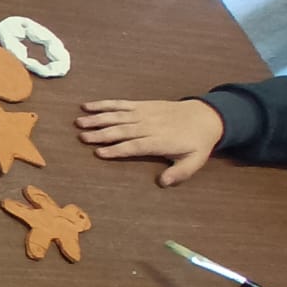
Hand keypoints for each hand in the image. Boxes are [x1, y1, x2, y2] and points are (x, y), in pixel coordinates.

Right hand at [76, 99, 222, 186]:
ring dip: (98, 118)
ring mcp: (144, 113)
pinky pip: (121, 104)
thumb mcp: (195, 161)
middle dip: (101, 134)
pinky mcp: (142, 105)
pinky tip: (89, 106)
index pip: (135, 146)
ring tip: (79, 122)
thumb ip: (180, 173)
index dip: (117, 149)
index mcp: (160, 141)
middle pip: (122, 130)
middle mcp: (149, 126)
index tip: (99, 153)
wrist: (206, 116)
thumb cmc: (197, 143)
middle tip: (82, 137)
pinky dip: (105, 104)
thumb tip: (163, 182)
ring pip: (118, 116)